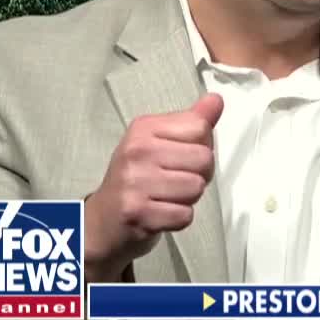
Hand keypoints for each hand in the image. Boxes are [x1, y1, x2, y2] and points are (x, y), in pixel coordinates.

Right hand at [83, 93, 222, 281]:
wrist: (103, 220)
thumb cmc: (137, 178)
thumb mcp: (160, 142)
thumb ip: (192, 121)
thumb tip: (216, 100)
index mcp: (144, 128)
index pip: (200, 128)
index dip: (202, 146)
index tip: (181, 157)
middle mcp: (137, 150)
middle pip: (204, 159)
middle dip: (198, 174)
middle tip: (174, 181)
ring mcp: (135, 181)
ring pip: (196, 188)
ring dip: (188, 198)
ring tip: (166, 197)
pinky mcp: (137, 212)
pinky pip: (184, 215)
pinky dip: (178, 219)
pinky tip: (160, 213)